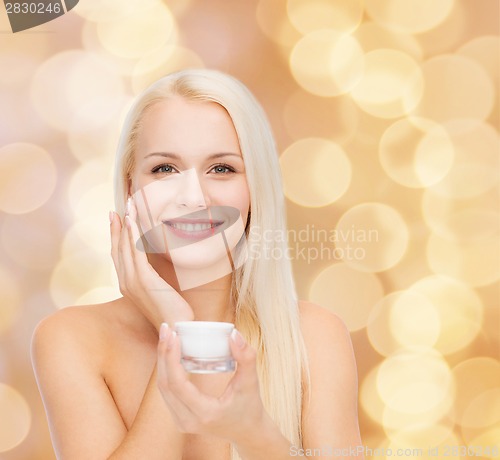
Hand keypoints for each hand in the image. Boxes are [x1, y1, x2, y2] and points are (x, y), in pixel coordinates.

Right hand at [110, 198, 193, 330]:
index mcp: (127, 284)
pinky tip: (131, 221)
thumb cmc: (171, 310)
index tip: (117, 218)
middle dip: (117, 225)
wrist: (177, 327)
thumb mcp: (158, 290)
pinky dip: (132, 234)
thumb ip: (152, 277)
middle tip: (118, 207)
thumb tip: (154, 266)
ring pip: (125, 246)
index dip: (116, 235)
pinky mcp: (143, 280)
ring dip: (126, 223)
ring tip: (128, 206)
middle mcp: (125, 281)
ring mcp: (132, 281)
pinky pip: (135, 252)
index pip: (118, 254)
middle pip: (117, 247)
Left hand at [157, 324, 266, 444]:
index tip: (173, 335)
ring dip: (162, 360)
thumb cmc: (251, 406)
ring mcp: (181, 422)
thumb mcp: (251, 381)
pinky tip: (169, 352)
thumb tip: (233, 333)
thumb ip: (246, 356)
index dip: (171, 357)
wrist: (249, 432)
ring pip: (162, 388)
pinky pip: (167, 392)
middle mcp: (188, 421)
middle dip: (163, 353)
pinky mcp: (180, 418)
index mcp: (204, 413)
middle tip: (167, 329)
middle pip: (165, 384)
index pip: (177, 384)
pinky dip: (166, 370)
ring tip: (167, 336)